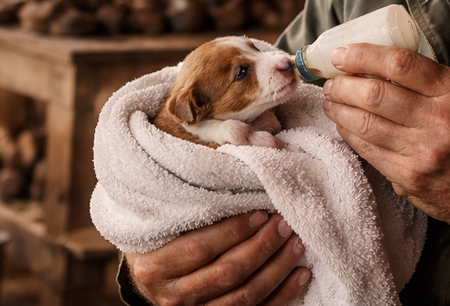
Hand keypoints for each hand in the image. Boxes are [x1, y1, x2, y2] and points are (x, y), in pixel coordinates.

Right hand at [125, 211, 310, 305]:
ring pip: (244, 296)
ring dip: (277, 269)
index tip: (259, 211)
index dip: (233, 230)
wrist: (149, 277)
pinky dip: (282, 295)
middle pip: (226, 272)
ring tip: (296, 243)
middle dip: (261, 246)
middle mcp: (172, 295)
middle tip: (284, 223)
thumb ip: (192, 194)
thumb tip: (241, 158)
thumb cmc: (160, 237)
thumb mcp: (164, 216)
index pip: (199, 248)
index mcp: (154, 265)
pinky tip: (300, 274)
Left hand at [322, 43, 449, 273]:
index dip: (364, 55)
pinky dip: (348, 133)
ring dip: (339, 108)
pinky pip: (367, 150)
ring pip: (365, 122)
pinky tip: (342, 124)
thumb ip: (429, 80)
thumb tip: (377, 62)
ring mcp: (423, 151)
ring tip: (331, 100)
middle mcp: (440, 120)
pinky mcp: (409, 177)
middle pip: (376, 93)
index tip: (343, 54)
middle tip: (331, 80)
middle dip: (343, 84)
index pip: (401, 64)